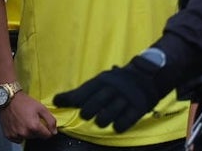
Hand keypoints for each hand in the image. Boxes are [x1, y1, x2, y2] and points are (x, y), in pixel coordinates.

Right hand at [0, 91, 56, 142]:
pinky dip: (20, 135)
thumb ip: (51, 121)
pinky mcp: (8, 135)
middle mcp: (24, 133)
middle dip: (38, 130)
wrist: (9, 100)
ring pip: (28, 138)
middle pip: (37, 136)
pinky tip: (20, 125)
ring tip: (26, 121)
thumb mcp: (42, 108)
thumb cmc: (26, 103)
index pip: (46, 136)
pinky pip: (18, 139)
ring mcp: (15, 135)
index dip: (49, 130)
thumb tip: (54, 132)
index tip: (46, 125)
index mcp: (33, 126)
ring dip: (29, 132)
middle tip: (34, 119)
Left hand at [54, 53, 170, 132]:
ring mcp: (126, 99)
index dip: (72, 101)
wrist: (147, 76)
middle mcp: (114, 89)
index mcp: (102, 81)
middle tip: (89, 113)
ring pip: (106, 117)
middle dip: (87, 112)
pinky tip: (117, 122)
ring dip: (102, 120)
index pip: (82, 94)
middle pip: (93, 106)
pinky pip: (123, 123)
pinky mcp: (137, 108)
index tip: (66, 104)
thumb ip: (78, 93)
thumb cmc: (115, 83)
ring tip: (103, 118)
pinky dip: (118, 125)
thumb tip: (55, 101)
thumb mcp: (99, 82)